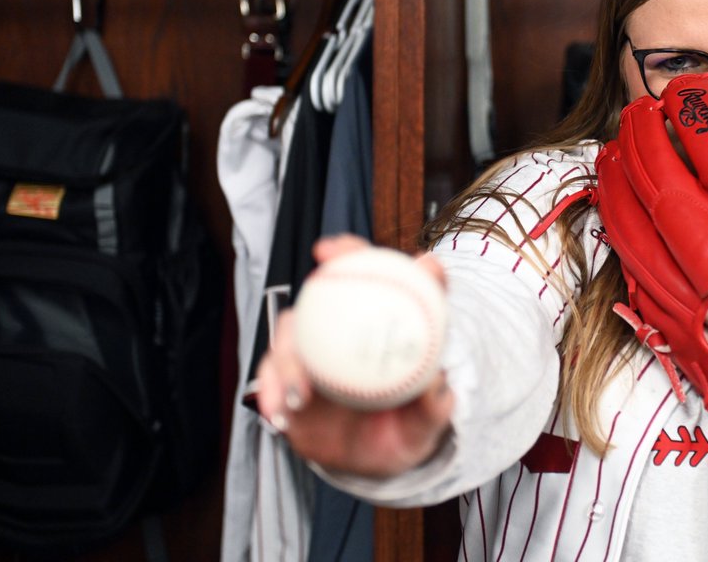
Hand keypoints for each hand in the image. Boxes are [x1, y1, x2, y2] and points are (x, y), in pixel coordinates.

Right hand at [255, 235, 454, 477]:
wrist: (375, 459)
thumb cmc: (406, 429)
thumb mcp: (427, 420)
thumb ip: (434, 405)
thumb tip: (437, 384)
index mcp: (382, 327)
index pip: (380, 277)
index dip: (363, 254)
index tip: (354, 248)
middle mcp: (343, 331)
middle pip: (331, 288)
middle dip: (332, 268)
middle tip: (325, 263)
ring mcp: (312, 353)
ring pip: (291, 334)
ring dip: (291, 352)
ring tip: (301, 387)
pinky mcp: (285, 380)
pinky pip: (271, 379)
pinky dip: (271, 391)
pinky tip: (278, 411)